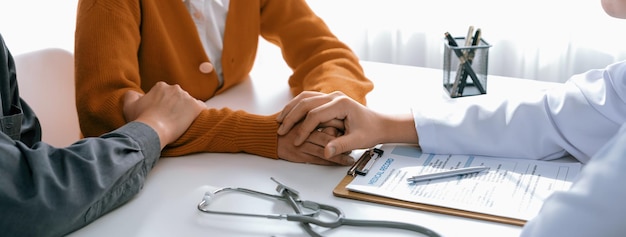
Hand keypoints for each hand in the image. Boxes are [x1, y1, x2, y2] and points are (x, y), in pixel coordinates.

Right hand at [123, 82, 205, 147]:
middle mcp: (175, 88)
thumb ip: (131, 95)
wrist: (153, 130)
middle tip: (169, 120)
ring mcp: (187, 97)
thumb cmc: (141, 119)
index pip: (165, 94)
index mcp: (161, 86)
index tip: (160, 114)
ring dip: (185, 111)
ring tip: (179, 124)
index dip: (163, 105)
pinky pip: (201, 109)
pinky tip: (191, 122)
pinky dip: (197, 115)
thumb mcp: (129, 105)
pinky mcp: (197, 107)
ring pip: (189, 103)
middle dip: (175, 107)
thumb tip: (135, 93)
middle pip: (178, 97)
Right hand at [278, 91, 412, 157]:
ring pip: (304, 99)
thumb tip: (327, 152)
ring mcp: (331, 96)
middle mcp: (335, 97)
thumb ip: (341, 145)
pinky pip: (307, 99)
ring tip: (279, 121)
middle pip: (306, 103)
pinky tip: (288, 116)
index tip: (296, 140)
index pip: (315, 114)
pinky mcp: (329, 99)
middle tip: (280, 130)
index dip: (304, 128)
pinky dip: (296, 107)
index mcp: (342, 104)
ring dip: (291, 109)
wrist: (381, 123)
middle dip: (291, 116)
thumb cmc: (371, 131)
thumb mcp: (358, 141)